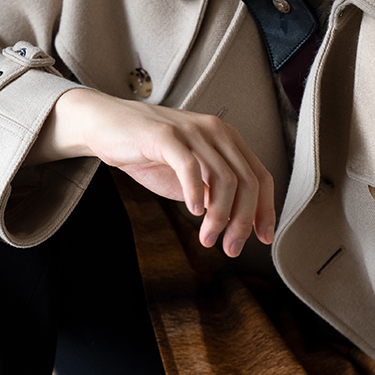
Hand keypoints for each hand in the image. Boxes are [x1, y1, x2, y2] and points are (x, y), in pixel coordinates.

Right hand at [28, 89, 274, 256]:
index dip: (266, 209)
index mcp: (228, 140)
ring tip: (208, 238)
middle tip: (231, 248)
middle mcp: (216, 131)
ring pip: (223, 178)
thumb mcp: (192, 175)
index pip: (260, 176)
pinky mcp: (166, 135)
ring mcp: (192, 131)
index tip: (263, 238)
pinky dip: (196, 193)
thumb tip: (239, 223)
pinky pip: (190, 167)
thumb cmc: (150, 153)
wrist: (108, 127)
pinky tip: (193, 212)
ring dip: (219, 216)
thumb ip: (215, 192)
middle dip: (243, 221)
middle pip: (246, 181)